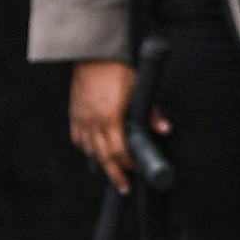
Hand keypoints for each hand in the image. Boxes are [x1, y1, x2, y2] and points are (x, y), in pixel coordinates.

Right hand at [69, 57, 153, 190]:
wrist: (93, 53)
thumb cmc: (117, 69)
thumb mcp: (138, 89)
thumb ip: (151, 112)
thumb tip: (164, 129)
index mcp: (110, 118)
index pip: (119, 152)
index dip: (128, 165)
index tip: (136, 171)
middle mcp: (93, 122)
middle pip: (103, 157)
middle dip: (116, 173)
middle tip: (124, 186)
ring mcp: (82, 118)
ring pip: (89, 149)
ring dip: (101, 162)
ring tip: (111, 172)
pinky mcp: (75, 113)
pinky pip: (78, 137)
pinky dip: (86, 148)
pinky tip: (93, 152)